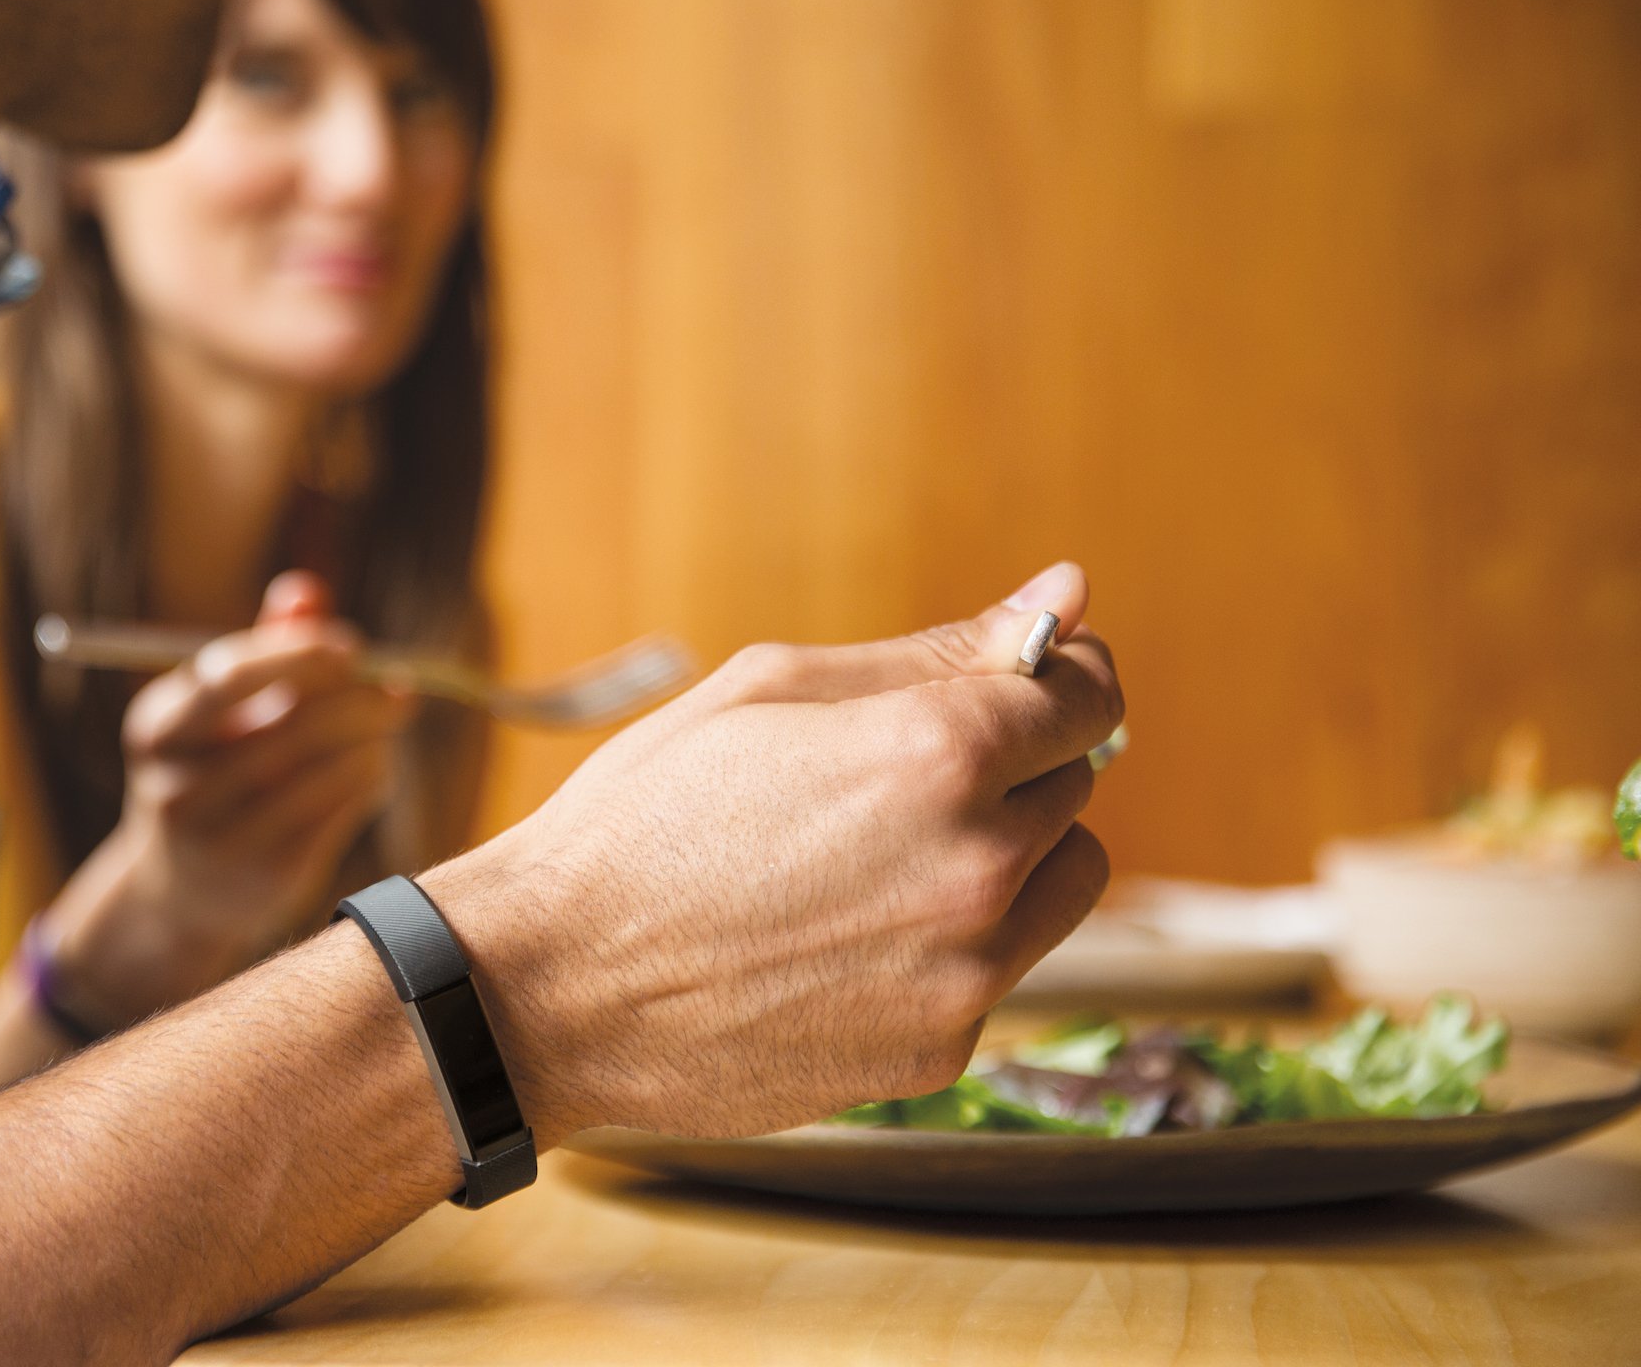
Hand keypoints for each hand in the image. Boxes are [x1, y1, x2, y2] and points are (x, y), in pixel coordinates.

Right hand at [50, 572, 415, 1027]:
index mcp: (158, 729)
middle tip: (397, 688)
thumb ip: (263, 645)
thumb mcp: (219, 710)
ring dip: (373, 739)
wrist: (180, 891)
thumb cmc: (211, 770)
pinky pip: (344, 809)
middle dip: (360, 698)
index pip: (230, 675)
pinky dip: (371, 778)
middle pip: (295, 724)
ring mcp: (224, 838)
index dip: (301, 654)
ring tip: (384, 725)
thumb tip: (306, 589)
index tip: (352, 647)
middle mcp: (179, 787)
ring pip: (330, 768)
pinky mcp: (270, 874)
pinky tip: (373, 766)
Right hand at [423, 562, 1119, 1142]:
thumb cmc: (646, 816)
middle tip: (889, 778)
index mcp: (939, 752)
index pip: (1088, 695)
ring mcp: (968, 970)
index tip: (1025, 680)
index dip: (1059, 676)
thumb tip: (1069, 593)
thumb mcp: (773, 690)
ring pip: (1063, 883)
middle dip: (1011, 766)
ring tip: (877, 859)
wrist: (554, 985)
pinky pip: (998, 969)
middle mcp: (978, 864)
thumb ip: (936, 648)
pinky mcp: (941, 1048)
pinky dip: (950, 943)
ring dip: (1009, 856)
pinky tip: (842, 936)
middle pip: (1075, 786)